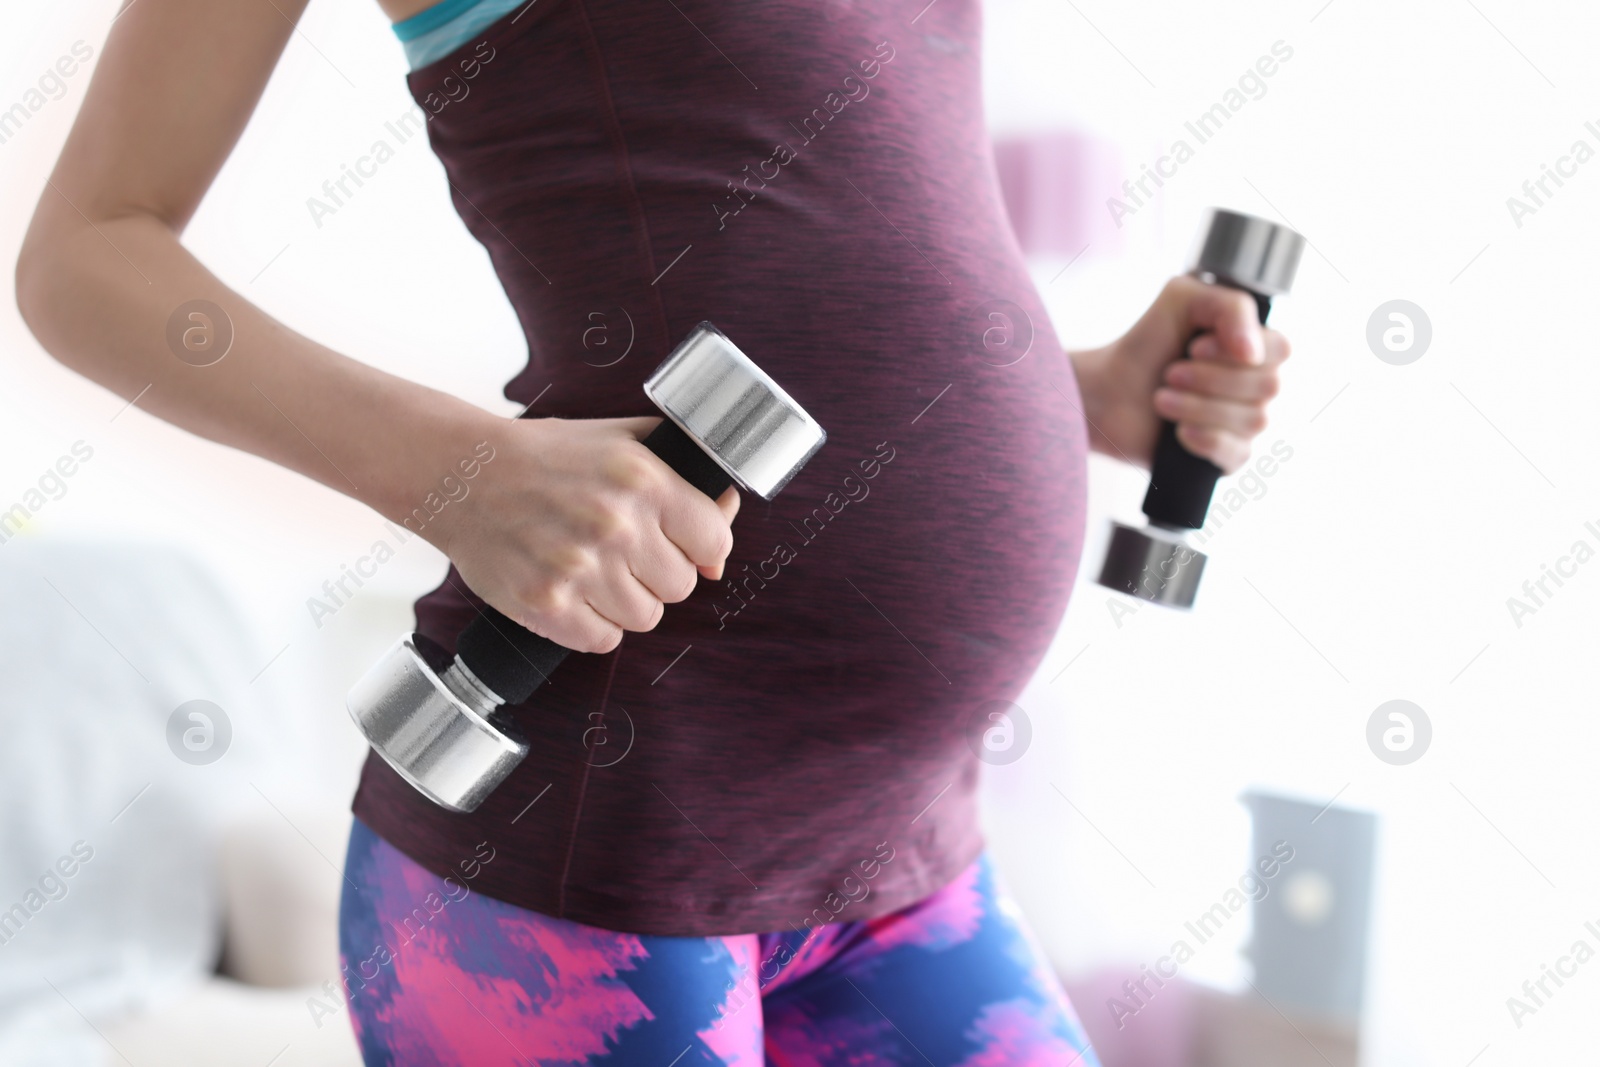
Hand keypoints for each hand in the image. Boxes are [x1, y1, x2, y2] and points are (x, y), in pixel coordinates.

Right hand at [420, 415, 739, 653]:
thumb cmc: (549, 457)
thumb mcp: (625, 442)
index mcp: (645, 480)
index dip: (699, 546)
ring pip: (645, 618)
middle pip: (681, 586)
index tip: (675, 541)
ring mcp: (579, 569)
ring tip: (594, 568)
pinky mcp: (546, 606)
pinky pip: (603, 640)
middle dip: (657, 572)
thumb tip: (718, 554)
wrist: (464, 475)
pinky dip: (592, 623)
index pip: (714, 543)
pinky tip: (572, 590)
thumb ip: (688, 479)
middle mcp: (616, 525)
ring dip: (625, 600)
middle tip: (622, 550)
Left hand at [1070, 275, 1290, 472]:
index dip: (1237, 351)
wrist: (1107, 391)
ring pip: (1254, 421)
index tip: (1194, 347)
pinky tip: (1178, 432)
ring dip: (1197, 407)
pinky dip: (1205, 439)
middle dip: (1211, 379)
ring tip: (1161, 399)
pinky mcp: (1227, 456)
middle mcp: (1257, 386)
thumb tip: (1254, 354)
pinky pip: (1238, 454)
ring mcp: (1245, 423)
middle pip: (1269, 386)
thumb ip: (1231, 306)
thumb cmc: (1147, 342)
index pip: (1281, 349)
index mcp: (1255, 347)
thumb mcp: (1184, 299)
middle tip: (1169, 373)